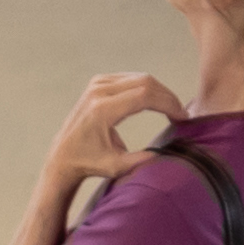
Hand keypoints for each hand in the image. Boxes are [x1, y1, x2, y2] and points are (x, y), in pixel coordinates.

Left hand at [44, 70, 184, 194]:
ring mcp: (97, 84)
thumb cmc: (88, 163)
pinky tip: (155, 101)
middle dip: (167, 97)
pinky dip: (146, 87)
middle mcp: (98, 92)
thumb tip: (164, 153)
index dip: (168, 104)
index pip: (145, 96)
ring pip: (140, 78)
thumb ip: (141, 160)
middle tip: (180, 113)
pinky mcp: (98, 83)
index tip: (181, 117)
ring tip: (170, 109)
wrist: (62, 156)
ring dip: (159, 92)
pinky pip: (130, 78)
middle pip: (146, 83)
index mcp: (102, 110)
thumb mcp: (116, 166)